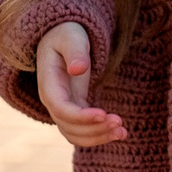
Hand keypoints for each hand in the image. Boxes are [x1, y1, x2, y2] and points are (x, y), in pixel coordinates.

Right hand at [36, 20, 126, 147]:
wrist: (62, 37)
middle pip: (69, 127)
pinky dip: (100, 135)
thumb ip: (75, 52)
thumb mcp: (71, 38)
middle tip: (119, 122)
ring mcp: (64, 108)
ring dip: (98, 137)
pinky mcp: (77, 109)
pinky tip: (121, 133)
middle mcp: (53, 101)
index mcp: (49, 84)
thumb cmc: (67, 34)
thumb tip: (78, 69)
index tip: (104, 114)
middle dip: (94, 129)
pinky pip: (85, 130)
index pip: (61, 109)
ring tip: (123, 132)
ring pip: (76, 134)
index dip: (81, 116)